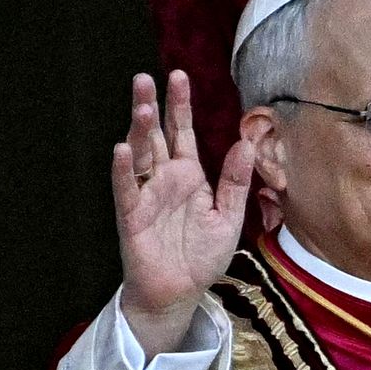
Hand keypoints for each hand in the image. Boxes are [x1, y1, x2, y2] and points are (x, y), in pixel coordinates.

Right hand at [111, 70, 254, 356]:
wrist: (181, 293)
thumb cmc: (201, 257)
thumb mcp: (229, 217)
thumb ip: (236, 181)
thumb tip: (248, 144)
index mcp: (188, 175)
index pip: (182, 132)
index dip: (180, 105)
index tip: (179, 76)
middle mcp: (164, 180)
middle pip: (155, 135)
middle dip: (150, 106)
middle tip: (144, 78)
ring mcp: (146, 196)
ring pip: (139, 156)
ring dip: (137, 130)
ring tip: (140, 105)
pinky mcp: (132, 217)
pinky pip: (127, 189)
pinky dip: (124, 170)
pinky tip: (123, 149)